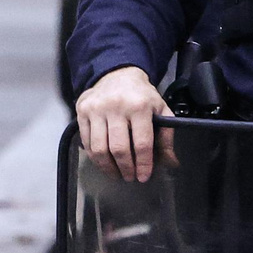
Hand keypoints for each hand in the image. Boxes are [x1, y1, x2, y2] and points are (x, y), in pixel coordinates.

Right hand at [76, 66, 172, 182]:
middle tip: (130, 177)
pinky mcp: (82, 112)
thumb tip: (170, 162)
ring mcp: (97, 110)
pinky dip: (95, 157)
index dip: (144, 163)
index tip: (144, 176)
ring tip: (117, 174)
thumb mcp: (160, 110)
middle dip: (126, 168)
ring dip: (108, 166)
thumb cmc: (142, 96)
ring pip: (99, 148)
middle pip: (119, 148)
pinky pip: (86, 142)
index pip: (142, 142)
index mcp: (140, 106)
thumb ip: (166, 136)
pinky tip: (103, 162)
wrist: (118, 75)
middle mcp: (117, 107)